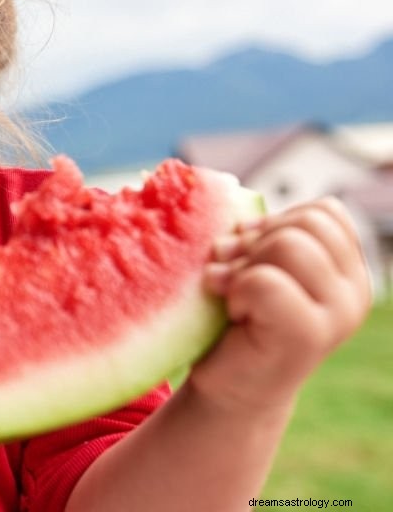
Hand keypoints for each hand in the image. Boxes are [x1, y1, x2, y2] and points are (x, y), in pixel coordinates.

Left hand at [189, 197, 370, 413]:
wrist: (228, 387)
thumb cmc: (238, 319)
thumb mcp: (257, 264)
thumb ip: (268, 233)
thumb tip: (232, 196)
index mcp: (349, 269)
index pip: (325, 211)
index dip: (276, 222)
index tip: (248, 252)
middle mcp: (355, 291)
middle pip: (307, 223)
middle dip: (255, 241)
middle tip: (231, 273)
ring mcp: (338, 315)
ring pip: (289, 245)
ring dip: (242, 263)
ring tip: (229, 290)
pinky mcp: (309, 336)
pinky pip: (265, 280)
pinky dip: (235, 286)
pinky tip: (230, 310)